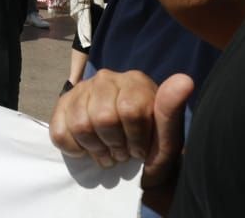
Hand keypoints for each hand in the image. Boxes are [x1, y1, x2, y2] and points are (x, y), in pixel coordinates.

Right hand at [49, 69, 191, 189]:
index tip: (141, 150)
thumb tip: (184, 80)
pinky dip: (73, 149)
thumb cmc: (153, 153)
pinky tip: (87, 149)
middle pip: (102, 118)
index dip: (135, 139)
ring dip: (94, 149)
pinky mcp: (64, 103)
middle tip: (122, 153)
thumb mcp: (168, 140)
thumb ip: (171, 111)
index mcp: (136, 82)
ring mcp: (83, 89)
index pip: (130, 110)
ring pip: (80, 124)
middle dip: (113, 145)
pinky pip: (59, 130)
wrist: (135, 166)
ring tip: (106, 153)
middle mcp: (108, 78)